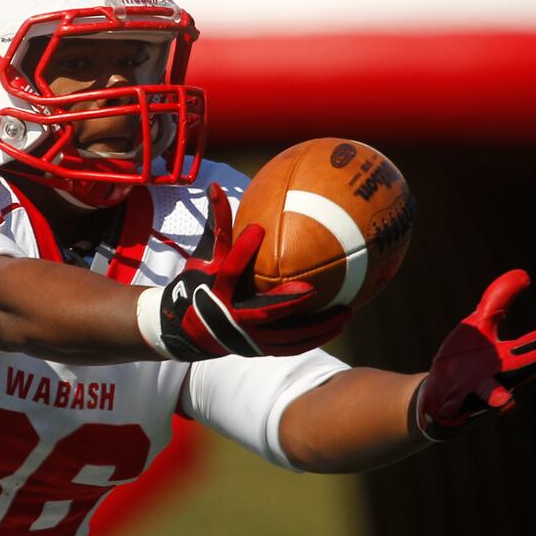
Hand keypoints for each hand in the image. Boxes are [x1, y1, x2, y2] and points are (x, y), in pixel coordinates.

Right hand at [136, 183, 350, 359]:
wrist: (190, 331)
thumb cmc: (202, 287)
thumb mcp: (208, 259)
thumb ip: (218, 226)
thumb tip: (215, 186)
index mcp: (217, 291)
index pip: (228, 270)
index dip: (240, 251)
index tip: (256, 228)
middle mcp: (231, 318)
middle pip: (263, 313)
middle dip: (288, 302)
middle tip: (313, 290)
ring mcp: (247, 338)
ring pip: (285, 335)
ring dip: (315, 326)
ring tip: (345, 313)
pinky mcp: (259, 348)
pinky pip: (291, 347)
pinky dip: (313, 339)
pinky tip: (336, 328)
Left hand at [417, 269, 535, 439]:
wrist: (438, 394)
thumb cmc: (465, 359)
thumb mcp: (480, 324)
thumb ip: (498, 300)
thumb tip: (524, 273)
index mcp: (507, 357)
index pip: (533, 343)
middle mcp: (498, 377)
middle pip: (520, 369)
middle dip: (535, 362)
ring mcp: (477, 392)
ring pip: (492, 395)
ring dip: (499, 397)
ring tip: (505, 401)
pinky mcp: (455, 403)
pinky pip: (456, 407)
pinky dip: (454, 406)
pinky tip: (449, 408)